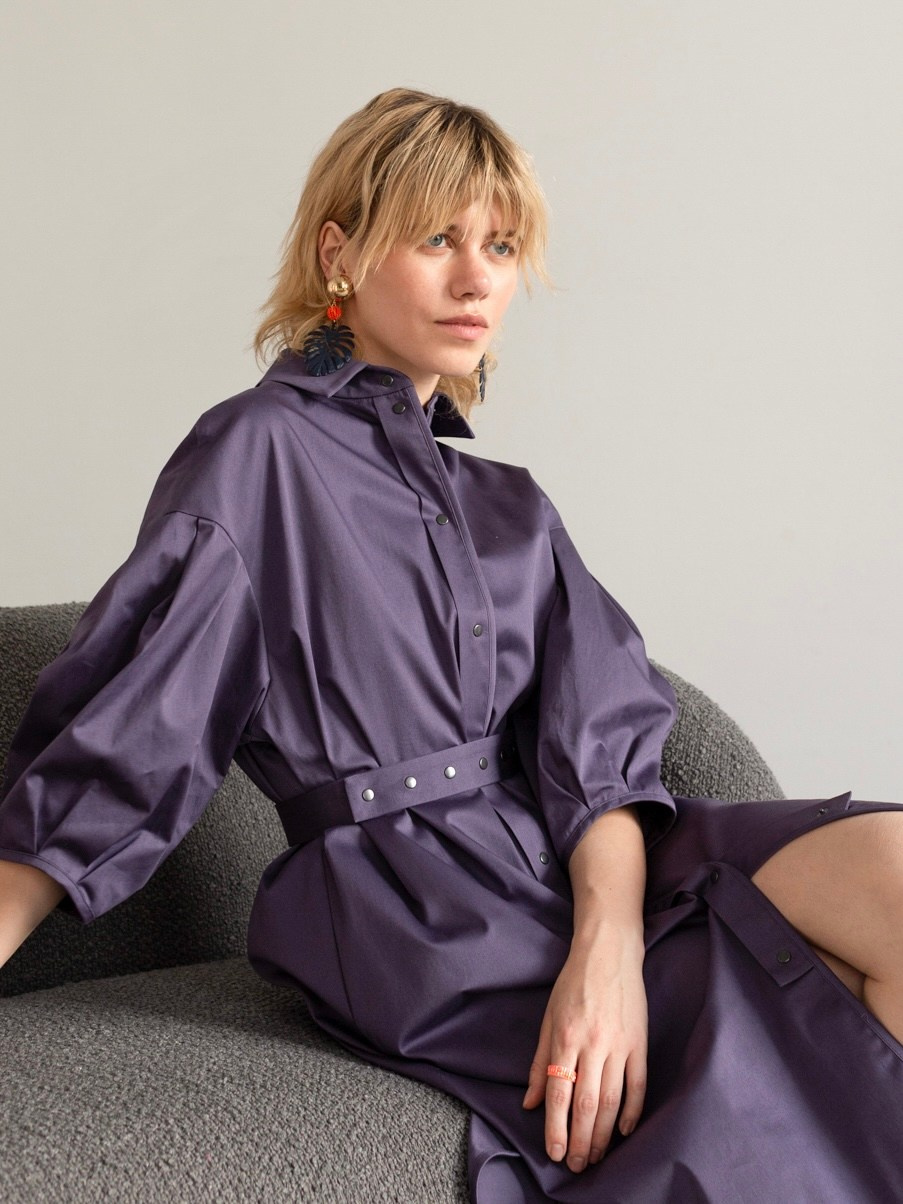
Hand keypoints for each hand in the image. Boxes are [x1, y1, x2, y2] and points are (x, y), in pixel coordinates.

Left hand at [521, 928, 647, 1172]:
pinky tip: (624, 1131)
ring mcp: (620, 1044)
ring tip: (596, 1156)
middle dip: (580, 1140)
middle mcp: (593, 1044)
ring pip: (612, 1100)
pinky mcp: (640, 1043)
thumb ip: (540, 1062)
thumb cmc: (574, 983)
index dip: (556, 1129)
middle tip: (576, 1165)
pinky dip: (633, 1111)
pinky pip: (638, 1084)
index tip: (554, 1153)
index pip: (559, 1094)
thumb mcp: (549, 1017)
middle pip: (587, 1104)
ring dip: (603, 1134)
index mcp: (566, 1037)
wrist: (608, 952)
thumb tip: (531, 1103)